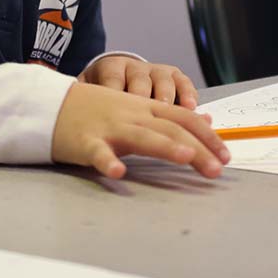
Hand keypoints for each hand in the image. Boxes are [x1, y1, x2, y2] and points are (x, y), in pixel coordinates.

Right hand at [51, 81, 228, 179]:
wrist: (51, 103)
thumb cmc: (97, 110)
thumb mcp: (136, 109)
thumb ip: (169, 117)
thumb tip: (206, 121)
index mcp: (146, 108)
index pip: (184, 119)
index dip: (207, 136)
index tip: (226, 156)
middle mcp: (132, 114)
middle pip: (170, 128)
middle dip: (197, 148)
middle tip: (217, 170)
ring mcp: (109, 127)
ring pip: (141, 135)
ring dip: (165, 146)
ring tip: (186, 158)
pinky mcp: (84, 141)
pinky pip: (97, 152)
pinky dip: (108, 162)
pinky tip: (118, 173)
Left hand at [80, 55, 198, 109]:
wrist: (116, 74)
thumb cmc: (100, 92)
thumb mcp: (88, 94)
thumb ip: (82, 100)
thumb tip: (64, 102)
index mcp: (110, 67)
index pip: (112, 78)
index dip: (115, 93)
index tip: (114, 110)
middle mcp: (135, 66)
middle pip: (140, 82)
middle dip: (144, 99)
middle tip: (146, 116)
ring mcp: (155, 70)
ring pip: (163, 82)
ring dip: (168, 98)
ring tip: (170, 112)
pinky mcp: (173, 75)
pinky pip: (183, 82)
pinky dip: (188, 94)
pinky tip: (192, 108)